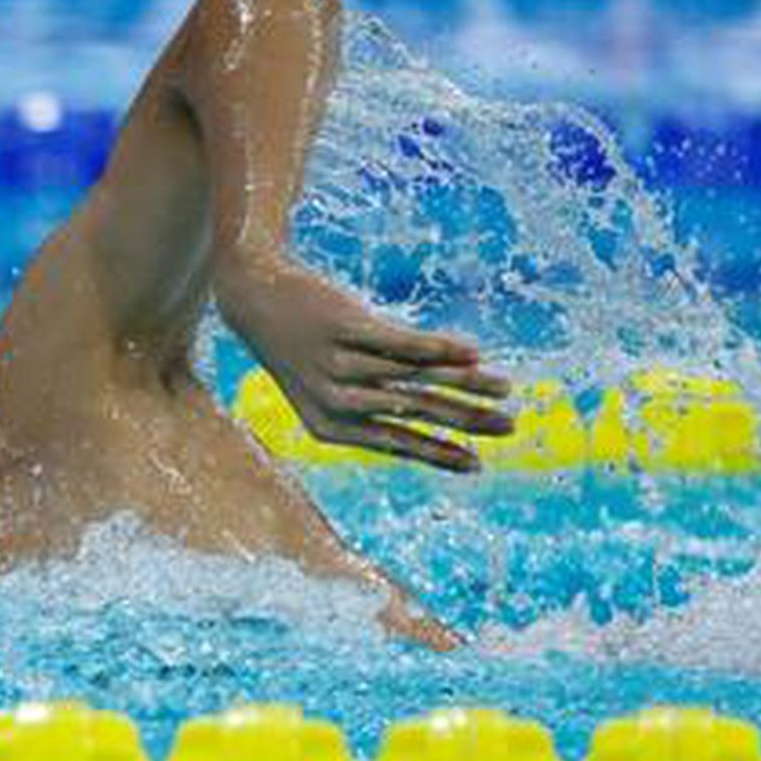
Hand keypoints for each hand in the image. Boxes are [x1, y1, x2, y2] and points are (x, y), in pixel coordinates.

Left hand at [217, 253, 513, 472]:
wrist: (252, 296)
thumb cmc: (298, 346)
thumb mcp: (326, 385)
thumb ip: (370, 404)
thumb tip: (429, 419)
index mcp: (329, 427)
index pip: (396, 445)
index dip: (439, 455)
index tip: (478, 465)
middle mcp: (333, 401)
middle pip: (414, 413)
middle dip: (466, 421)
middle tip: (508, 426)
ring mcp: (338, 364)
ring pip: (414, 379)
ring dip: (465, 383)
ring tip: (503, 387)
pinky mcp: (344, 326)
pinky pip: (401, 343)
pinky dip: (441, 348)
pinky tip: (473, 352)